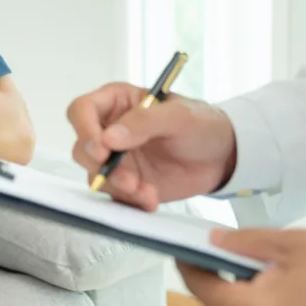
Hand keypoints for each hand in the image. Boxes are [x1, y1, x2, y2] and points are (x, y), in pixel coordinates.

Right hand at [68, 83, 236, 210]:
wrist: (224, 158)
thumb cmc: (203, 125)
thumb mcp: (180, 116)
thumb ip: (145, 121)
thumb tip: (109, 137)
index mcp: (117, 103)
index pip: (82, 110)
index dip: (84, 129)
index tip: (101, 149)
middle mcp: (110, 130)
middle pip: (83, 148)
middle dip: (100, 166)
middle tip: (126, 177)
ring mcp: (117, 159)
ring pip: (95, 175)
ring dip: (117, 187)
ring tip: (145, 191)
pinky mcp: (126, 184)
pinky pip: (115, 196)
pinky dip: (130, 201)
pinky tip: (150, 198)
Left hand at [177, 228, 305, 305]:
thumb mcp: (294, 248)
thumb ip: (246, 244)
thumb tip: (214, 240)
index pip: (199, 286)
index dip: (190, 263)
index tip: (186, 249)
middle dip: (228, 281)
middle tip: (241, 256)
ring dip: (251, 301)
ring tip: (277, 278)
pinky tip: (292, 301)